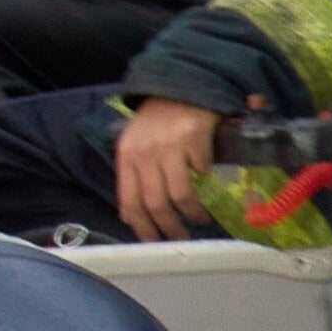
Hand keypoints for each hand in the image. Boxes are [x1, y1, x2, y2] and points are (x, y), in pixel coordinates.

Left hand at [110, 96, 231, 241]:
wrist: (178, 88)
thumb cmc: (157, 122)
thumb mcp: (136, 147)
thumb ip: (133, 178)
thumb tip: (130, 216)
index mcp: (126, 157)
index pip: (129, 200)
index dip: (141, 226)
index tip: (152, 242)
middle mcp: (143, 153)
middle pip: (155, 203)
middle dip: (169, 228)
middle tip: (180, 240)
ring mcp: (168, 146)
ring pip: (179, 195)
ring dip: (192, 213)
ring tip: (201, 219)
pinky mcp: (192, 139)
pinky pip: (201, 170)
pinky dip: (205, 176)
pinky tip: (205, 175)